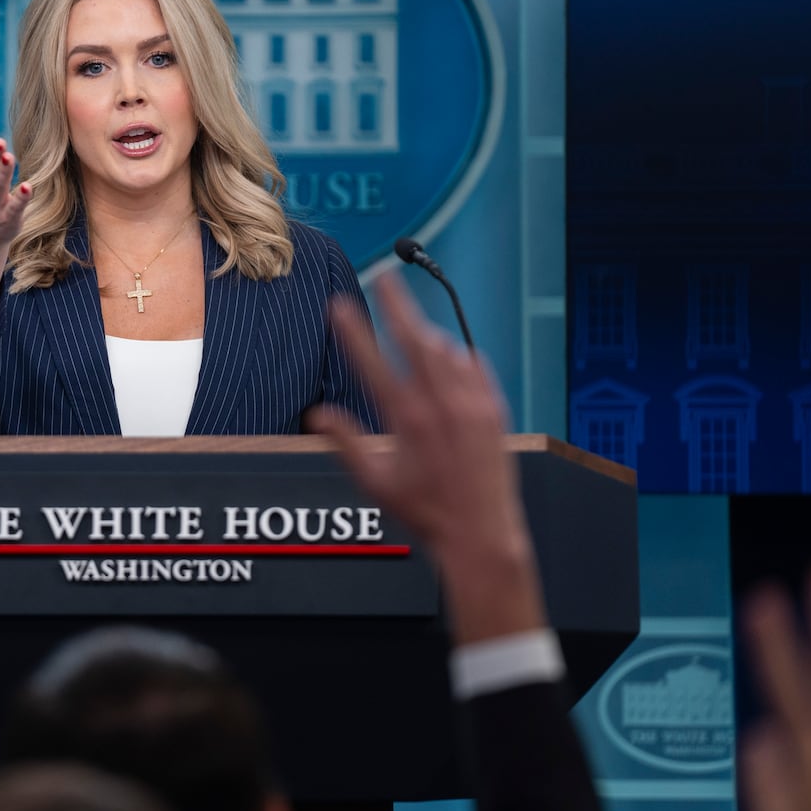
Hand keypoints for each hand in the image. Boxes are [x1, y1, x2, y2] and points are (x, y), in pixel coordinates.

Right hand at [309, 272, 540, 642]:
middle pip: (414, 338)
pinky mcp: (494, 410)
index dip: (353, 331)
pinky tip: (451, 356)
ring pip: (446, 350)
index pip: (372, 362)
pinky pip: (475, 366)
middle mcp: (440, 405)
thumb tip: (317, 415)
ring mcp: (471, 404)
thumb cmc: (425, 513)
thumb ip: (344, 443)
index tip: (339, 305)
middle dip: (398, 304)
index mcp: (405, 420)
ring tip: (414, 327)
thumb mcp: (374, 482)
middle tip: (386, 277)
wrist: (481, 533)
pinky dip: (459, 356)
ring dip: (427, 334)